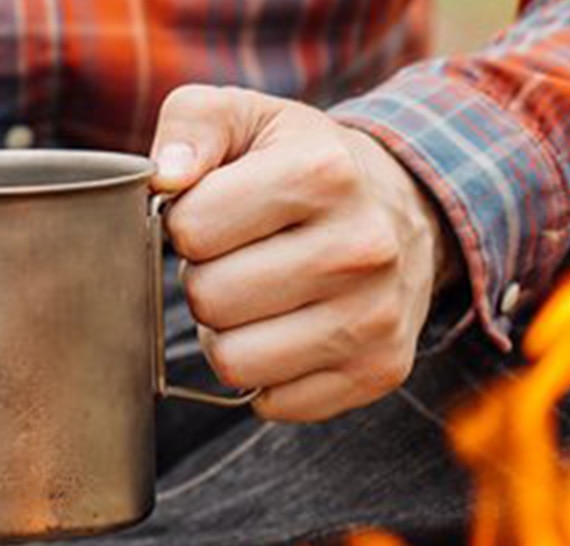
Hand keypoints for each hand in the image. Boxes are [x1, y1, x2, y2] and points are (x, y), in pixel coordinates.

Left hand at [150, 85, 455, 422]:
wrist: (405, 208)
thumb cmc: (304, 163)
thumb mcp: (248, 117)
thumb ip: (192, 125)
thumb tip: (164, 176)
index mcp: (323, 173)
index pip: (191, 229)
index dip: (186, 224)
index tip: (214, 214)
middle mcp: (362, 247)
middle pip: (210, 300)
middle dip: (205, 280)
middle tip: (236, 259)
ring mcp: (377, 316)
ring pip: (235, 362)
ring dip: (228, 334)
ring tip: (256, 297)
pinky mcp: (382, 370)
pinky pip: (273, 403)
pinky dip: (265, 374)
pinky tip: (288, 329)